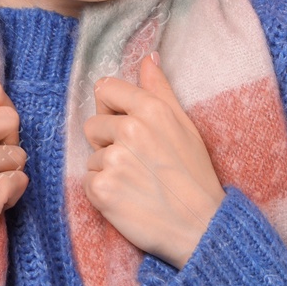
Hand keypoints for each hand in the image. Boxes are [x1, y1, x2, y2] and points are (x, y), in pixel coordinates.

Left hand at [82, 51, 226, 269]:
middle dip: (108, 142)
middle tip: (137, 163)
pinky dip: (103, 193)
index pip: (106, 88)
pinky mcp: (101, 189)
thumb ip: (160, 90)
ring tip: (137, 184)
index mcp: (151, 110)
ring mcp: (114, 160)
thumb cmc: (194, 176)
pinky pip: (87, 182)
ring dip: (107, 170)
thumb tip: (148, 58)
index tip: (124, 125)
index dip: (112, 107)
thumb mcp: (185, 126)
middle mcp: (130, 130)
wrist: (199, 227)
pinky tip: (127, 199)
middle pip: (93, 124)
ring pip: (91, 156)